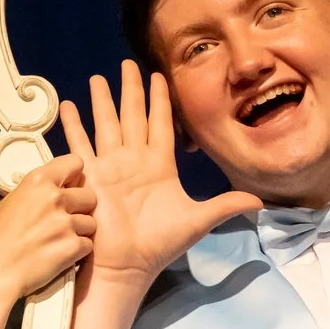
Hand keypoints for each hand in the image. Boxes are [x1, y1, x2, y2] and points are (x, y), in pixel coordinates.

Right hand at [0, 155, 97, 301]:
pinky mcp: (73, 246)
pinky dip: (78, 251)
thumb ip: (31, 194)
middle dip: (81, 208)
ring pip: (91, 222)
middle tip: (66, 220)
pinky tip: (62, 255)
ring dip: (80, 231)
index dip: (74, 176)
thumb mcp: (7, 204)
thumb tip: (44, 190)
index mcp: (37, 181)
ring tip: (61, 241)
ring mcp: (66, 223)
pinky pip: (88, 244)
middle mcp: (55, 198)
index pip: (75, 163)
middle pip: (90, 195)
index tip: (68, 187)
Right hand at [59, 62, 261, 286]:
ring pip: (106, 123)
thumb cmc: (161, 244)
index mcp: (160, 165)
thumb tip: (261, 201)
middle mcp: (134, 160)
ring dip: (102, 101)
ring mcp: (110, 166)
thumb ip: (226, 205)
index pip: (161, 124)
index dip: (161, 101)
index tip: (159, 76)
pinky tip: (67, 105)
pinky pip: (80, 144)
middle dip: (130, 90)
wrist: (127, 264)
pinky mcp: (90, 176)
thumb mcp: (198, 220)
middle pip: (132, 116)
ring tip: (97, 77)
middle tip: (127, 64)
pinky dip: (73, 125)